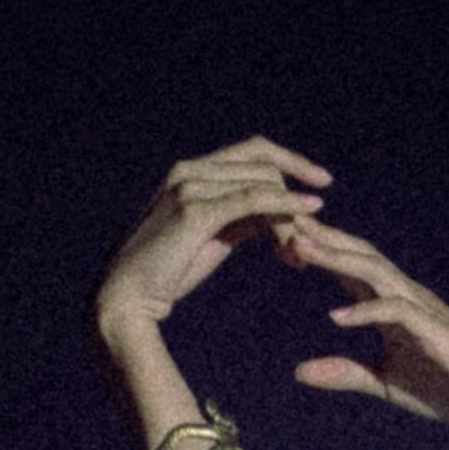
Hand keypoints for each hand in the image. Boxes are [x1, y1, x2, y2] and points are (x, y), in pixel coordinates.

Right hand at [93, 139, 335, 338]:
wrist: (127, 298)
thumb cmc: (167, 272)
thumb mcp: (211, 238)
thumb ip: (241, 219)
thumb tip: (276, 212)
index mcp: (191, 173)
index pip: (251, 151)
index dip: (290, 161)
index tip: (320, 180)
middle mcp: (189, 172)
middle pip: (261, 162)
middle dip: (296, 186)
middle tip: (321, 217)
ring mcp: (191, 187)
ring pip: (261, 182)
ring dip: (291, 211)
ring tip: (309, 243)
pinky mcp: (196, 211)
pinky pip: (253, 200)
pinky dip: (285, 204)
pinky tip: (310, 211)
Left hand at [282, 222, 448, 430]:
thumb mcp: (386, 385)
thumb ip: (346, 374)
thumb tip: (299, 372)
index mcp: (391, 306)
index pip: (348, 269)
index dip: (315, 251)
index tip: (276, 238)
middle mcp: (405, 297)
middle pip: (357, 256)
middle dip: (319, 237)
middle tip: (276, 216)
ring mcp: (422, 310)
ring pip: (373, 272)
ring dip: (336, 259)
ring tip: (300, 248)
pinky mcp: (435, 332)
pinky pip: (397, 313)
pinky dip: (366, 313)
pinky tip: (336, 317)